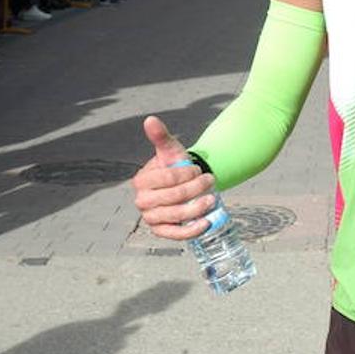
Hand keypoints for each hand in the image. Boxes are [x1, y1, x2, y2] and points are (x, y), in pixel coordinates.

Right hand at [132, 115, 214, 239]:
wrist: (186, 184)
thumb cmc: (176, 166)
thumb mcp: (171, 150)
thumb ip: (161, 136)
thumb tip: (150, 119)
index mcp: (141, 180)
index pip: (166, 179)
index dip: (185, 174)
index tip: (197, 169)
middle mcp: (142, 201)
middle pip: (172, 198)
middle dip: (194, 189)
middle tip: (210, 180)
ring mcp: (151, 217)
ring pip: (174, 216)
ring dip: (196, 208)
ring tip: (212, 199)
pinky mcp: (162, 231)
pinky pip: (175, 234)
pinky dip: (191, 230)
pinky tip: (206, 222)